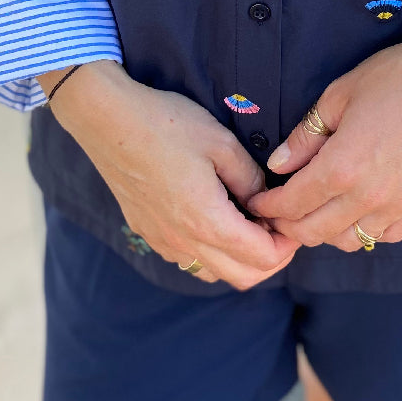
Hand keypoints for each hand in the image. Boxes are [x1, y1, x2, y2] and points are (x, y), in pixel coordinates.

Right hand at [38, 61, 298, 287]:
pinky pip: (189, 261)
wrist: (109, 121)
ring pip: (215, 274)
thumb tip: (266, 201)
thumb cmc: (167, 125)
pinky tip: (215, 218)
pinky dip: (212, 253)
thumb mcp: (221, 143)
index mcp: (207, 220)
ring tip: (248, 222)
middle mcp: (184, 242)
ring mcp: (163, 242)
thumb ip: (251, 179)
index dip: (288, 244)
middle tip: (278, 225)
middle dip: (271, 259)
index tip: (292, 220)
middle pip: (243, 278)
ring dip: (240, 259)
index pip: (263, 259)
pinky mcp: (148, 234)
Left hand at [245, 10, 401, 249]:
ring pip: (350, 241)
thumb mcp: (338, 95)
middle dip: (289, 224)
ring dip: (326, 230)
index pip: (292, 205)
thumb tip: (278, 165)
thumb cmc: (397, 76)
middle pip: (315, 232)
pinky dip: (365, 229)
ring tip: (318, 208)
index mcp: (343, 167)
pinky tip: (359, 208)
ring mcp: (401, 207)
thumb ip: (305, 137)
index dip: (268, 207)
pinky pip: (385, 236)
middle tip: (279, 210)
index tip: (257, 202)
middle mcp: (370, 197)